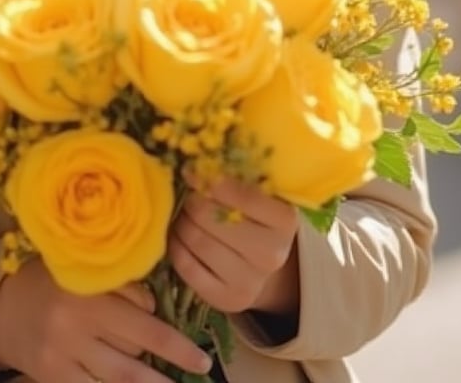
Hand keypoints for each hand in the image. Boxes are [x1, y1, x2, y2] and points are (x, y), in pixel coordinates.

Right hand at [0, 256, 213, 382]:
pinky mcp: (53, 376)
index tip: (192, 347)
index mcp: (88, 288)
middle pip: (135, 347)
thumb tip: (156, 307)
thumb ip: (117, 284)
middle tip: (202, 365)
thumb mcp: (82, 270)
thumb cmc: (51, 282)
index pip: (140, 311)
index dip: (167, 330)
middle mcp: (76, 321)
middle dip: (170, 357)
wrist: (2, 310)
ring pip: (120, 375)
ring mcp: (63, 353)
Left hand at [168, 175, 299, 314]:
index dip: (210, 180)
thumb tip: (196, 160)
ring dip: (181, 222)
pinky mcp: (227, 300)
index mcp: (285, 220)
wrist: (263, 263)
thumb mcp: (258, 192)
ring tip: (182, 213)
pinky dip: (175, 246)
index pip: (243, 196)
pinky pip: (187, 267)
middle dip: (192, 201)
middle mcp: (272, 254)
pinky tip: (179, 235)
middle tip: (186, 194)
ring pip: (197, 241)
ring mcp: (250, 282)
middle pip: (212, 218)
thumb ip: (235, 175)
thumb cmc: (255, 216)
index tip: (191, 170)